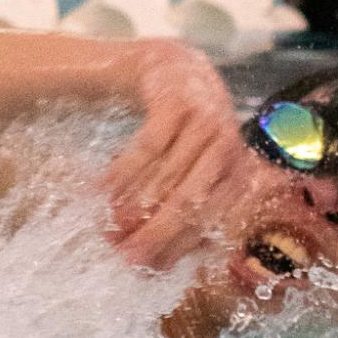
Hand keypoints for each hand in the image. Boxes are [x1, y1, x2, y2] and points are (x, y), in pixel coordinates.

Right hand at [102, 42, 258, 270]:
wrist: (172, 69)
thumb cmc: (180, 134)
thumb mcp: (191, 169)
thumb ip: (183, 208)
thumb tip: (158, 265)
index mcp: (237, 172)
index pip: (208, 221)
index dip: (175, 247)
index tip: (143, 267)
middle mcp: (229, 148)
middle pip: (189, 203)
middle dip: (154, 232)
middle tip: (122, 254)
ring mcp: (206, 122)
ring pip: (167, 176)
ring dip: (133, 205)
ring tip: (106, 225)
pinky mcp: (179, 102)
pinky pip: (148, 146)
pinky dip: (123, 172)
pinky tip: (100, 190)